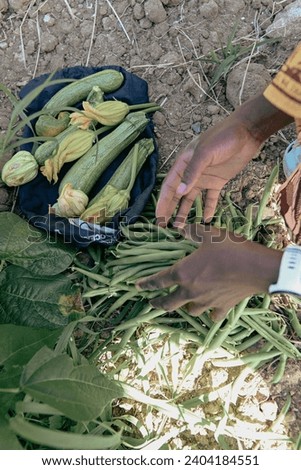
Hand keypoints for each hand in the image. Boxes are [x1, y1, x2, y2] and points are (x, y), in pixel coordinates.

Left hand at [136, 224, 281, 321]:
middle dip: (157, 303)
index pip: (158, 281)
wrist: (256, 268)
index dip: (145, 284)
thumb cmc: (230, 249)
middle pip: (168, 303)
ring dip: (184, 307)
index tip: (136, 286)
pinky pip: (212, 315)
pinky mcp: (222, 307)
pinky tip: (211, 309)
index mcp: (183, 273)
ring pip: (189, 311)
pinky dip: (209, 313)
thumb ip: (192, 231)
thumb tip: (182, 228)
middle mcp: (190, 291)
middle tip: (151, 303)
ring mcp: (206, 302)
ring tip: (184, 303)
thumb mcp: (209, 234)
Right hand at [156, 95, 292, 226]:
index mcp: (183, 164)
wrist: (246, 132)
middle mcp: (191, 172)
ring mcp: (205, 177)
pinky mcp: (218, 181)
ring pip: (191, 198)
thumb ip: (192, 172)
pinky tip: (206, 219)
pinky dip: (208, 208)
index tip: (159, 217)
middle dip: (171, 210)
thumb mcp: (205, 153)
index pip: (169, 186)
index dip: (163, 202)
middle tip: (165, 227)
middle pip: (177, 194)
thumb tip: (179, 193)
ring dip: (186, 211)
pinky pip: (210, 197)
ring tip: (181, 227)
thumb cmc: (222, 138)